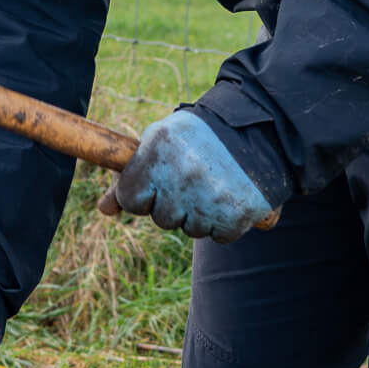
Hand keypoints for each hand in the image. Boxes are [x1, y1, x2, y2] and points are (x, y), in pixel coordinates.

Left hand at [108, 110, 273, 241]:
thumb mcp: (161, 142)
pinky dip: (226, 222)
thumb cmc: (201, 136)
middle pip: (162, 218)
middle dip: (175, 204)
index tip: (159, 184)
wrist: (263, 131)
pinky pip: (219, 236)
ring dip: (201, 214)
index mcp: (157, 154)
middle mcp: (181, 178)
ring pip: (190, 229)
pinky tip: (232, 196)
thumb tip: (105, 210)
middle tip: (194, 179)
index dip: (144, 195)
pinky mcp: (237, 216)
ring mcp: (209, 199)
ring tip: (215, 184)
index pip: (131, 199)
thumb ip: (130, 175)